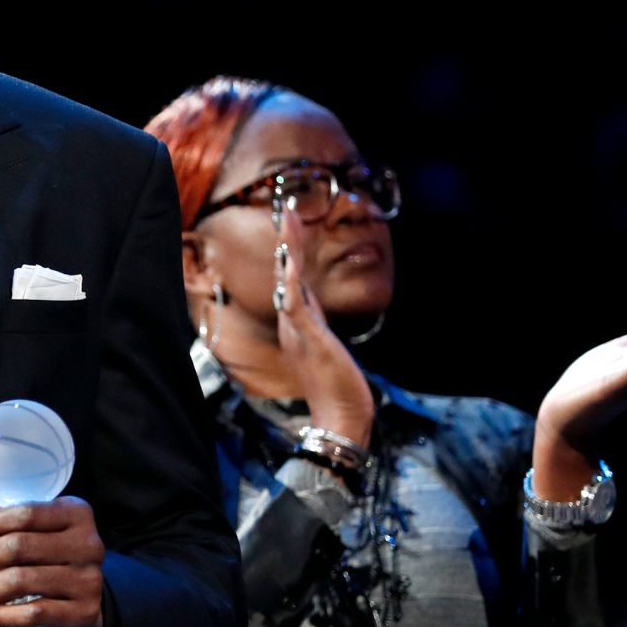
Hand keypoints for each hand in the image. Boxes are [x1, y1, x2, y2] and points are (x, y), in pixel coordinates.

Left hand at [0, 484, 105, 626]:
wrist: (82, 601)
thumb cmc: (47, 555)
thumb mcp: (28, 525)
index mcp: (75, 511)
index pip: (27, 513)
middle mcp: (88, 543)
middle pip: (21, 547)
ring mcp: (88, 580)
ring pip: (23, 581)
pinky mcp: (83, 613)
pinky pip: (33, 614)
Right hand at [275, 212, 374, 444]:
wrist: (339, 417)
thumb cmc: (337, 389)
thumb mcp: (326, 351)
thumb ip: (317, 332)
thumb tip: (316, 320)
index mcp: (298, 325)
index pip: (292, 280)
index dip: (292, 252)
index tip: (292, 226)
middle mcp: (292, 323)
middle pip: (287, 273)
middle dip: (288, 241)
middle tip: (286, 209)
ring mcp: (297, 330)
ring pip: (289, 280)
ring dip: (289, 249)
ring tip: (288, 220)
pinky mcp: (307, 338)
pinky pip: (295, 303)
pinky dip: (291, 281)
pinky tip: (290, 262)